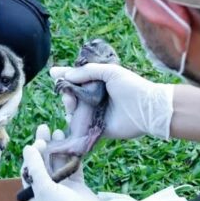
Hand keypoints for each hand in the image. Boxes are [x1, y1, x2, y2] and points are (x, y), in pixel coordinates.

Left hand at [21, 125, 114, 200]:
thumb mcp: (43, 188)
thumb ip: (36, 167)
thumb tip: (27, 148)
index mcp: (34, 191)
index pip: (29, 168)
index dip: (32, 153)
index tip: (39, 142)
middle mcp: (47, 187)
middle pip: (43, 162)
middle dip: (44, 145)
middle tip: (45, 128)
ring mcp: (63, 186)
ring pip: (58, 162)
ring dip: (58, 148)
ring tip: (59, 132)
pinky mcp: (77, 184)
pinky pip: (73, 166)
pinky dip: (72, 155)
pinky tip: (73, 143)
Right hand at [50, 64, 173, 139]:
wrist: (147, 109)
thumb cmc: (132, 87)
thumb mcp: (110, 72)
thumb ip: (88, 71)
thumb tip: (67, 75)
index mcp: (99, 83)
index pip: (78, 78)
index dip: (65, 76)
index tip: (53, 73)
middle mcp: (96, 98)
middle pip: (72, 95)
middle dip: (66, 93)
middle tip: (66, 93)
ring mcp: (96, 114)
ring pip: (74, 111)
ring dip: (69, 106)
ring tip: (71, 104)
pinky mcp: (97, 129)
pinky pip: (81, 127)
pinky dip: (74, 123)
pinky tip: (71, 117)